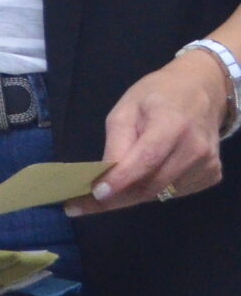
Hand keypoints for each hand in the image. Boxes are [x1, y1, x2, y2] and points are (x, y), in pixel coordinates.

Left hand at [68, 50, 230, 215]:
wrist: (201, 91)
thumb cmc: (156, 96)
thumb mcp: (126, 109)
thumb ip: (116, 142)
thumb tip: (105, 176)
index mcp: (172, 125)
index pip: (145, 160)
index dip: (121, 180)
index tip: (96, 195)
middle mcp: (195, 149)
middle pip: (152, 184)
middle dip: (117, 197)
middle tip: (84, 204)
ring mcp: (208, 164)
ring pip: (162, 193)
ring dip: (133, 194)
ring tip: (111, 188)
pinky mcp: (212, 175)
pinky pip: (175, 192)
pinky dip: (154, 190)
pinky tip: (145, 175)